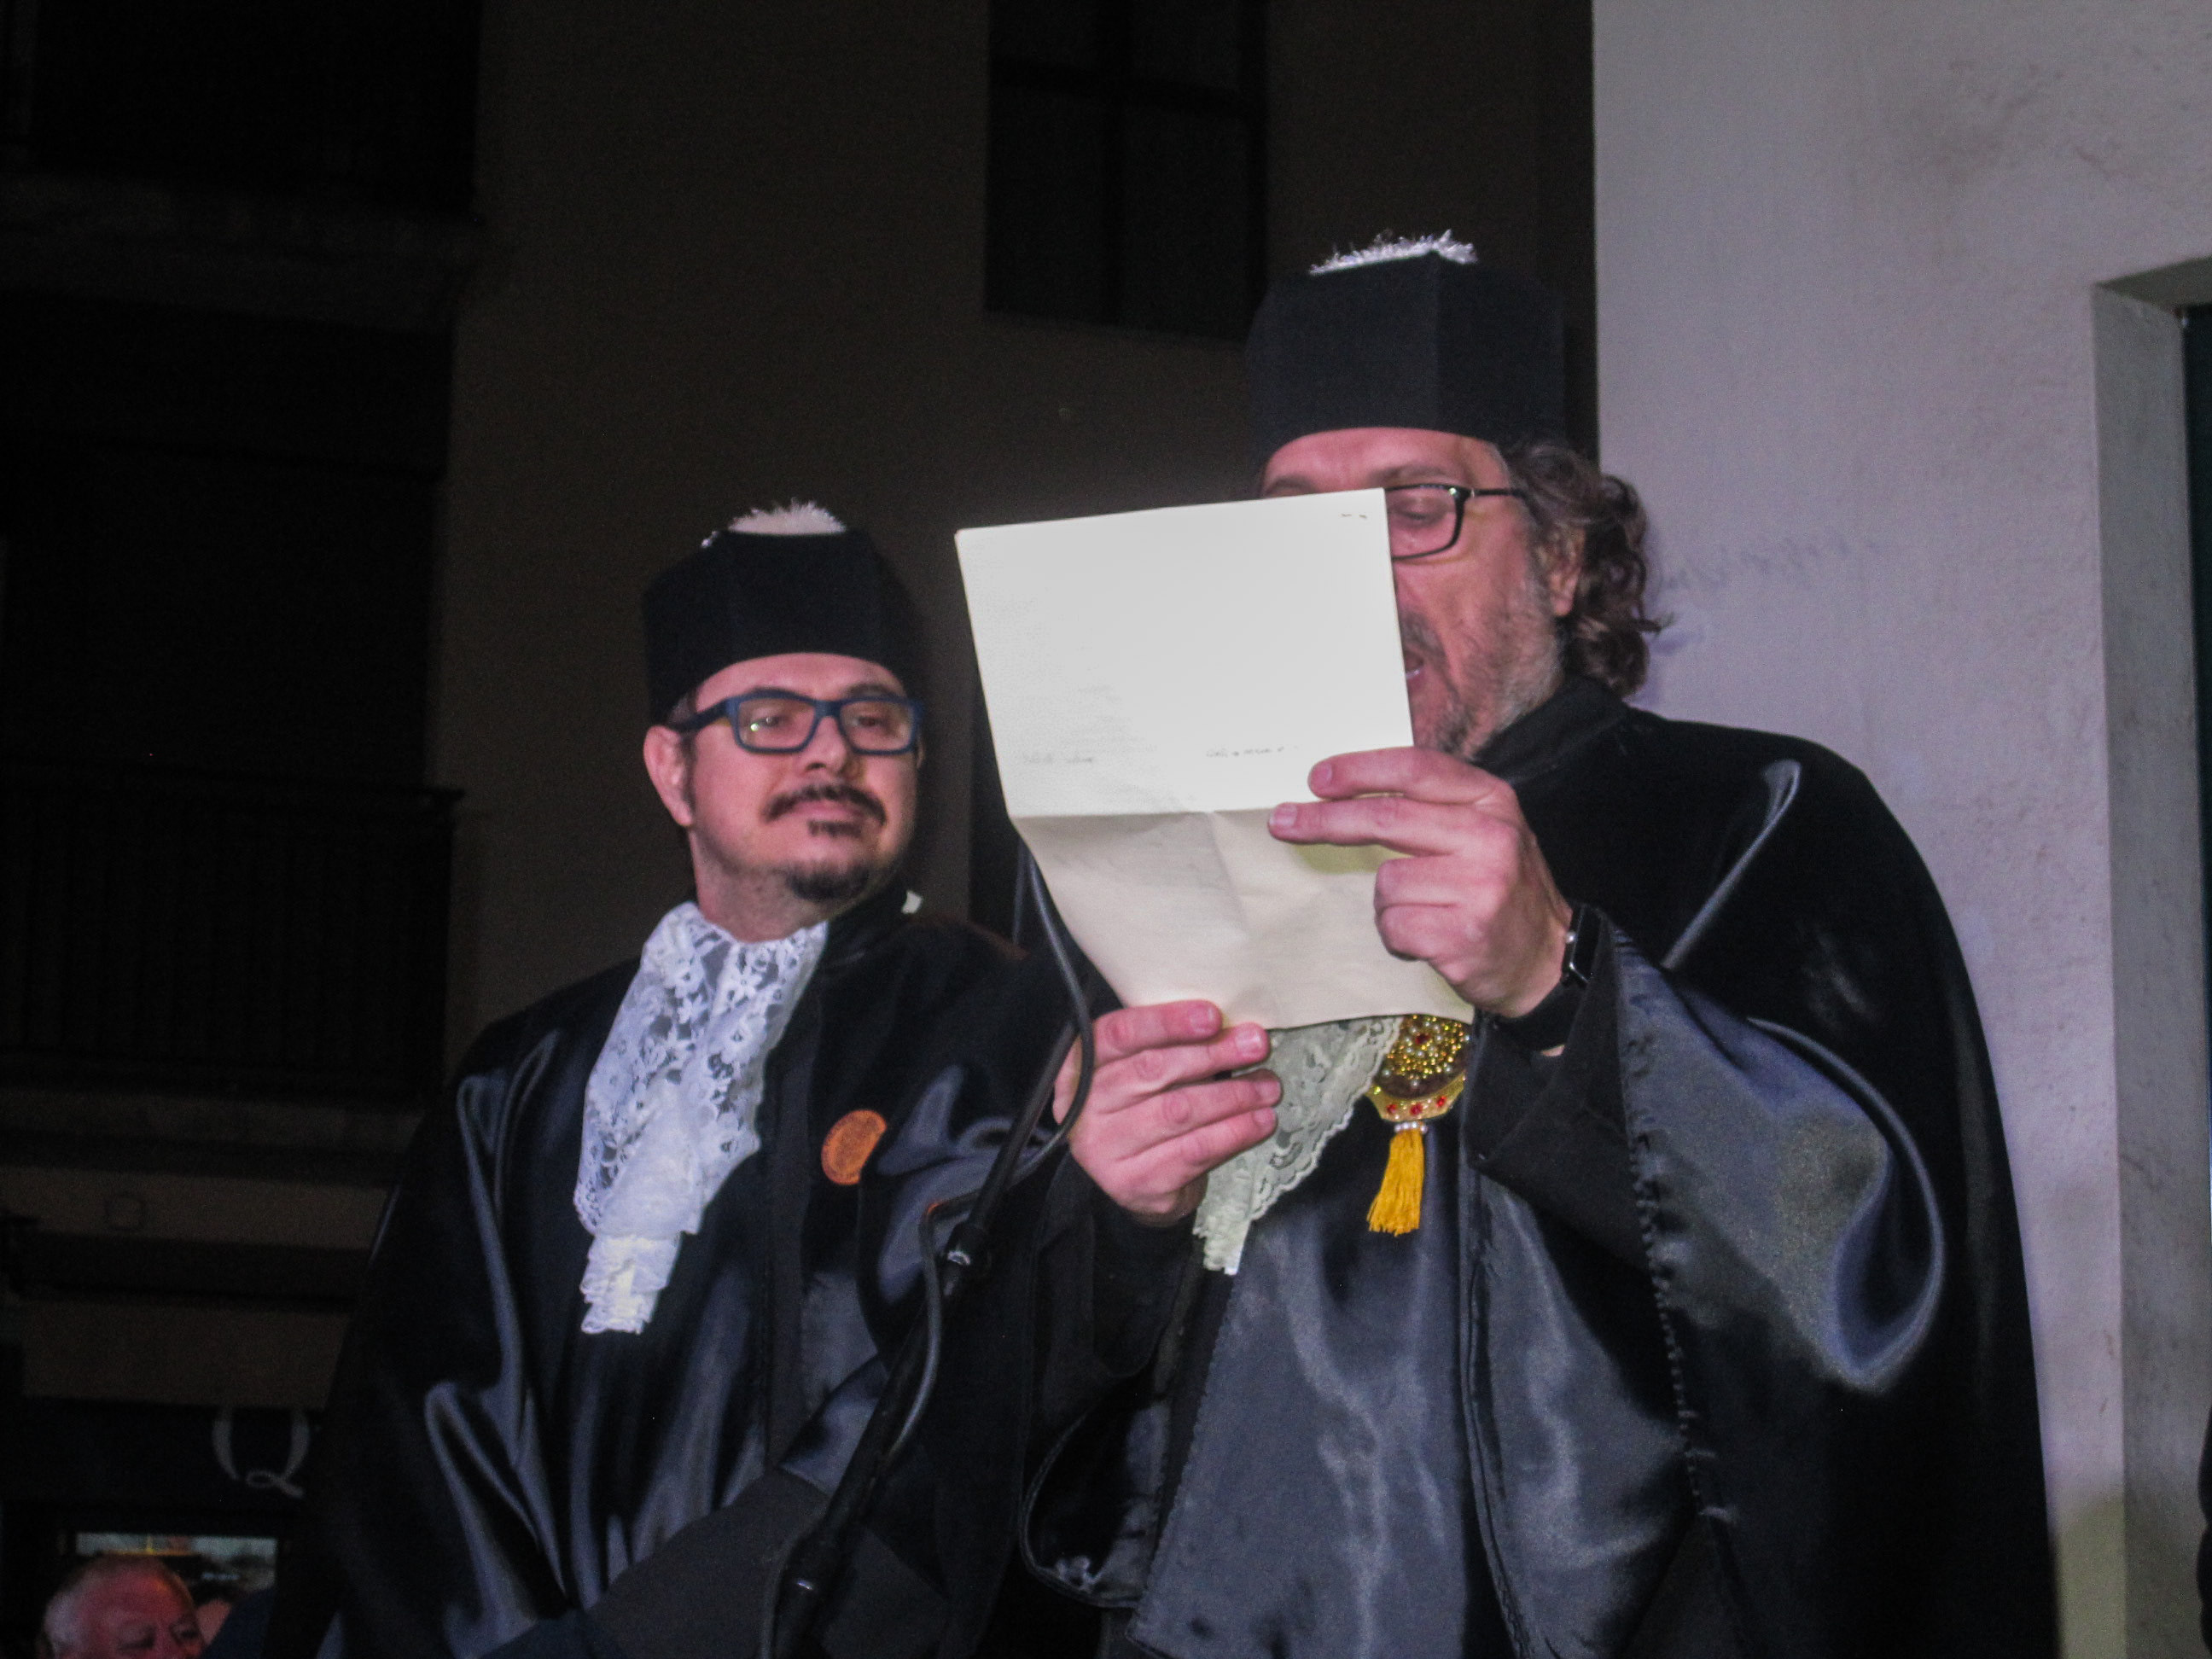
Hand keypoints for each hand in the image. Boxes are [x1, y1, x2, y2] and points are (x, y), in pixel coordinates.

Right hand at [1057, 1001, 1279, 1224]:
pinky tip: (1259, 1121)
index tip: (1213, 1016)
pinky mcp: (1135, 1183)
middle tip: (1255, 1045)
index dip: (1168, 1022)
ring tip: (1267, 1085)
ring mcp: (1105, 1150)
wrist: (1137, 1181)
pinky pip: (1194, 1151)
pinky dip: (1234, 1133)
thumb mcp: (1142, 1071)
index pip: (1120, 1034)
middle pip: (1153, 1071)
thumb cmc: (1146, 1110)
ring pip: (1179, 1112)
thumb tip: (1233, 1026)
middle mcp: (1084, 1108)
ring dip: (1233, 1095)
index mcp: (1080, 1066)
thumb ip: (1169, 1045)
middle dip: (1213, 1054)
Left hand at [1268, 747, 1570, 1014]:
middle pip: (1386, 818)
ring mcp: (1479, 885)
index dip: (1360, 769)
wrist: (1548, 963)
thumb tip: (1352, 789)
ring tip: (1425, 913)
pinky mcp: (1463, 933)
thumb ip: (1435, 807)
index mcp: (1492, 801)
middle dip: (1325, 821)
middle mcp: (1490, 836)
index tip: (1317, 778)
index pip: (1416, 769)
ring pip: (1386, 881)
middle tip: (1284, 822)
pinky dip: (1397, 935)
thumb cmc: (1502, 893)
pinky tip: (1428, 938)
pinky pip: (1393, 924)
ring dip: (1389, 903)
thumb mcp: (1485, 832)